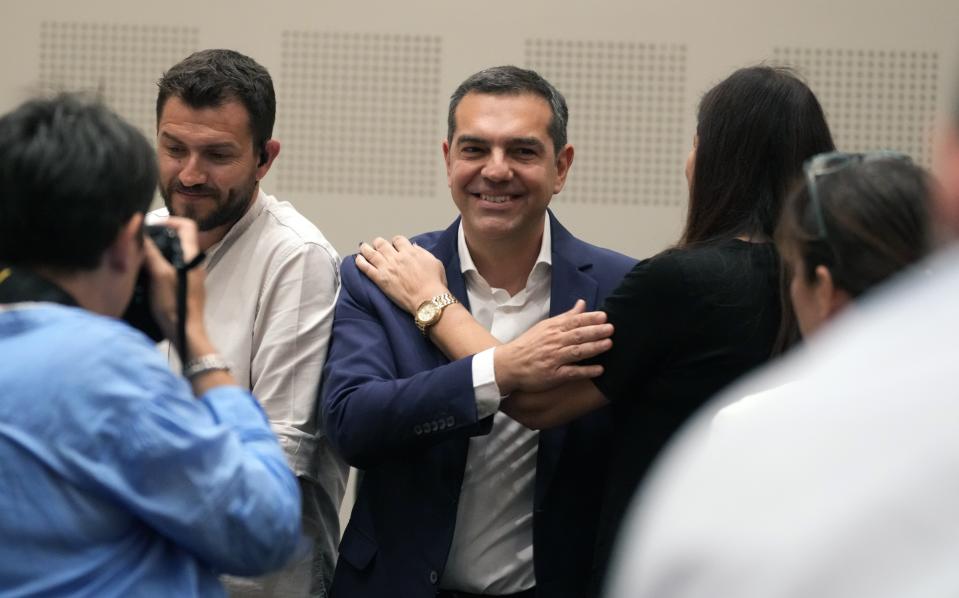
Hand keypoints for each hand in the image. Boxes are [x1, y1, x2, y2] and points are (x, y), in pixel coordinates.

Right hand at [142, 217, 208, 354]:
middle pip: (177, 240)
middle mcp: (193, 263)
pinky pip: (170, 269)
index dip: (170, 220)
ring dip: (155, 253)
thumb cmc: (174, 303)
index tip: (151, 226)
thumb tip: (139, 232)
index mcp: (192, 256)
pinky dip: (157, 267)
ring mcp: (189, 277)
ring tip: (135, 256)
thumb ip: (151, 252)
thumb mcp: (159, 275)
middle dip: (158, 237)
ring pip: (172, 255)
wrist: (185, 333)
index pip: (187, 226)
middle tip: (137, 242)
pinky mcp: (183, 288)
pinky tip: (141, 274)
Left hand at [356, 235, 448, 312]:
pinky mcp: (380, 279)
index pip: (398, 240)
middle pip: (382, 244)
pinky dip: (360, 262)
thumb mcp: (435, 262)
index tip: (395, 245)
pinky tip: (358, 259)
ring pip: (371, 253)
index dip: (395, 241)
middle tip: (377, 245)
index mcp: (410, 251)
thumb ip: (422, 252)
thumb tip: (413, 246)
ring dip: (366, 249)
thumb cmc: (434, 282)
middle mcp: (396, 257)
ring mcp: (387, 268)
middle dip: (379, 243)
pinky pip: (366, 268)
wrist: (428, 299)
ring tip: (362, 247)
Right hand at [494, 299, 612, 393]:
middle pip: (577, 335)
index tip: (604, 316)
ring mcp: (553, 359)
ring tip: (609, 344)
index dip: (590, 319)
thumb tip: (582, 303)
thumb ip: (566, 316)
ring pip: (576, 351)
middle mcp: (554, 342)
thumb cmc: (529, 344)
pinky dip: (585, 371)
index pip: (574, 321)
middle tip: (611, 328)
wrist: (509, 364)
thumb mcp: (545, 326)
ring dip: (593, 348)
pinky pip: (572, 372)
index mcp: (553, 329)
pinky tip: (599, 370)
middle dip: (595, 331)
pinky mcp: (553, 375)